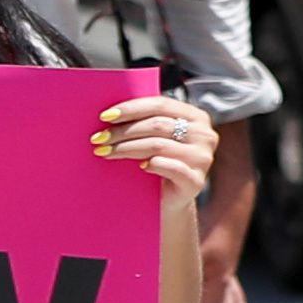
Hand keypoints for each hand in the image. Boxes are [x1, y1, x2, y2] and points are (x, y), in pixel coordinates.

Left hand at [94, 95, 216, 203]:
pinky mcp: (196, 180)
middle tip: (98, 138)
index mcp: (195, 117)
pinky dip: (151, 165)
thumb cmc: (155, 160)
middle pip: (156, 125)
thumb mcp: (151, 136)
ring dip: (125, 148)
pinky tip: (139, 167)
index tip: (104, 116)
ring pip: (158, 145)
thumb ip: (142, 120)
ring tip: (104, 152)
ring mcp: (203, 158)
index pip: (160, 104)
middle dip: (122, 131)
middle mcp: (204, 135)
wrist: (168, 197)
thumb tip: (107, 112)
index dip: (131, 109)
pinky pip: (169, 167)